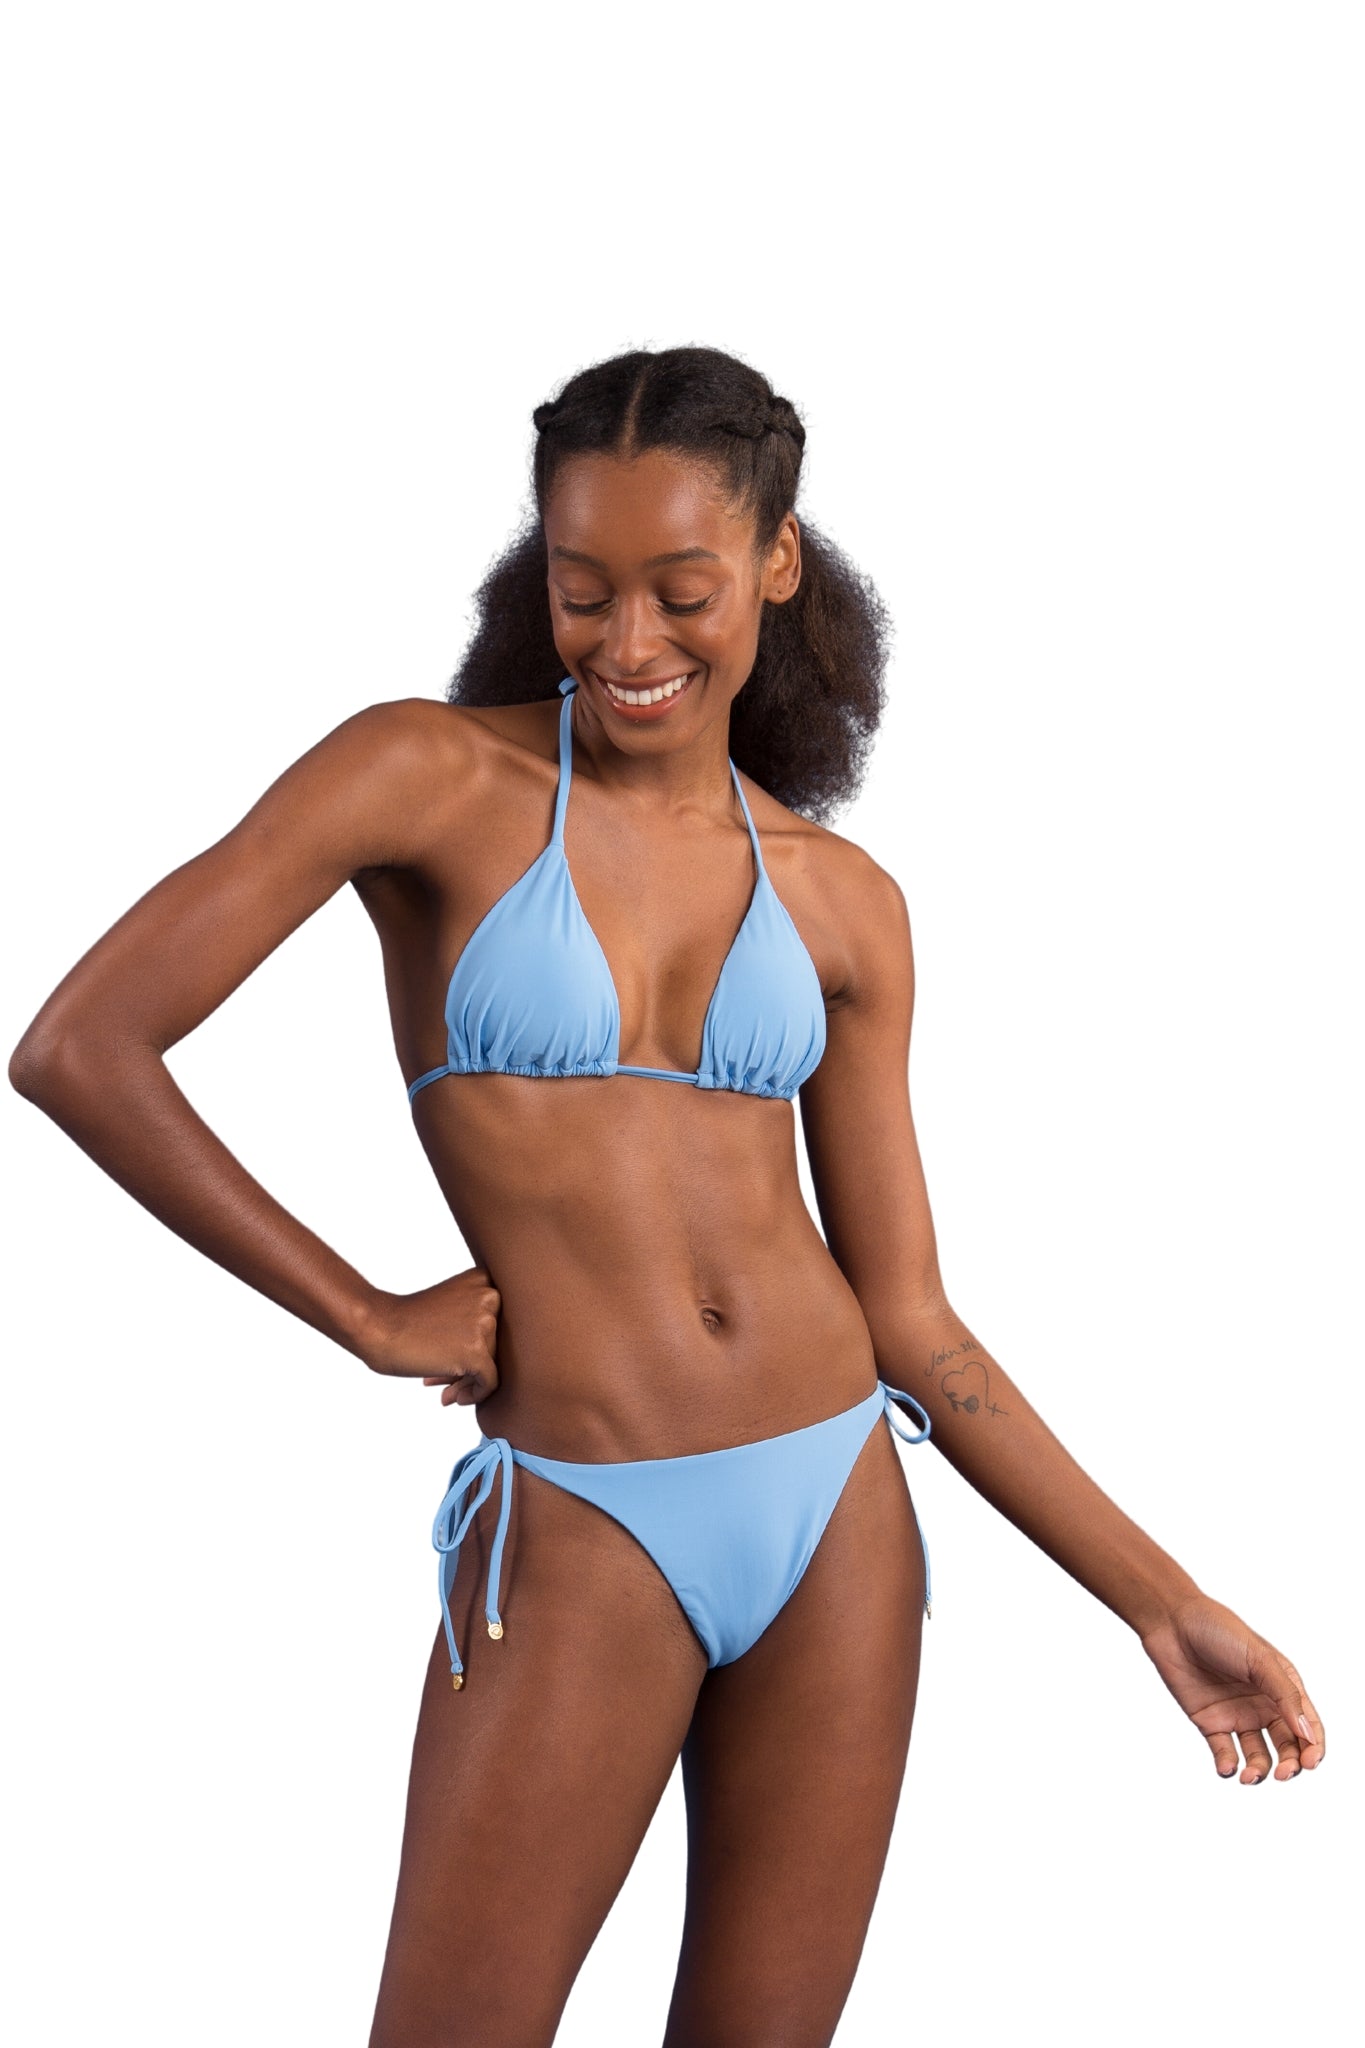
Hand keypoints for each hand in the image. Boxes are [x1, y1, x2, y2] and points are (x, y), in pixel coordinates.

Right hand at [358, 1266, 500, 1404]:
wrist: (378, 1327)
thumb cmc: (407, 1321)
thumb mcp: (451, 1306)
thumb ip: (476, 1322)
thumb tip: (493, 1362)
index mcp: (485, 1281)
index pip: (499, 1323)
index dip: (478, 1345)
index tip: (453, 1357)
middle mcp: (491, 1298)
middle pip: (496, 1345)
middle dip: (472, 1366)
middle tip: (445, 1380)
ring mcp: (485, 1324)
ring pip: (493, 1365)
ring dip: (467, 1382)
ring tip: (443, 1389)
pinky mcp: (478, 1352)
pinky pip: (490, 1383)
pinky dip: (474, 1395)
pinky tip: (450, 1398)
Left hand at [1140, 1592, 1324, 1782]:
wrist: (1172, 1622)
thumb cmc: (1219, 1630)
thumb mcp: (1259, 1659)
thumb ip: (1285, 1695)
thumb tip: (1308, 1734)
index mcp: (1282, 1686)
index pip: (1307, 1725)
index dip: (1314, 1747)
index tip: (1311, 1762)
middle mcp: (1263, 1704)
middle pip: (1286, 1746)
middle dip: (1289, 1765)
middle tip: (1282, 1773)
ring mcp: (1237, 1715)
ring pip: (1258, 1755)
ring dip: (1258, 1771)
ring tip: (1249, 1777)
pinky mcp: (1210, 1722)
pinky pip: (1224, 1752)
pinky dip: (1228, 1765)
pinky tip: (1227, 1768)